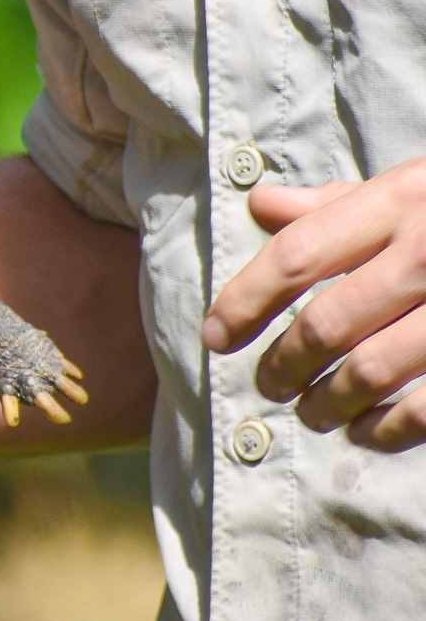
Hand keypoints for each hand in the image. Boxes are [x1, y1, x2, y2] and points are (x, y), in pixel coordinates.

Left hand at [204, 159, 425, 450]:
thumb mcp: (413, 186)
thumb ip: (337, 204)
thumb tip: (261, 204)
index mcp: (399, 202)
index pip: (295, 257)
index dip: (243, 301)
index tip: (214, 337)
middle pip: (324, 322)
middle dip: (281, 364)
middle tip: (265, 386)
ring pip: (371, 371)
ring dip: (326, 402)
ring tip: (309, 413)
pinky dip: (387, 428)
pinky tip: (366, 434)